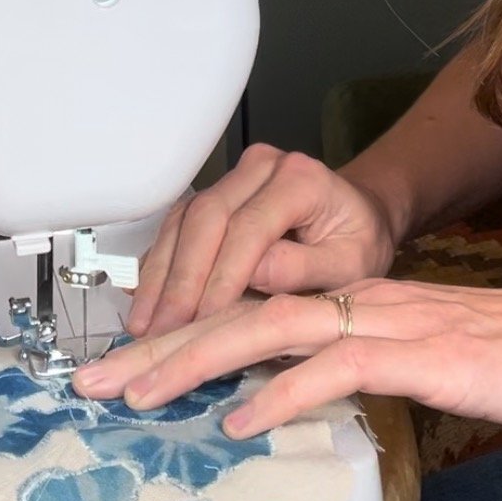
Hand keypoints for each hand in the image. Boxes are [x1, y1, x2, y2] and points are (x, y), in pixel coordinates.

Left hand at [74, 277, 501, 442]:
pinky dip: (281, 391)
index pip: (255, 311)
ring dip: (192, 363)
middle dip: (158, 348)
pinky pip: (339, 368)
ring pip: (270, 329)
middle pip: (240, 313)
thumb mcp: (440, 369)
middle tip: (92, 383)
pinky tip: (238, 419)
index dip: (184, 336)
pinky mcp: (428, 355)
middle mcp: (369, 301)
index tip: (127, 367)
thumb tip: (314, 397)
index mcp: (367, 303)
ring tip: (134, 394)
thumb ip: (376, 372)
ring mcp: (397, 323)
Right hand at [124, 145, 399, 338]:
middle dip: (180, 280)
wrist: (358, 213)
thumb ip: (305, 267)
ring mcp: (234, 176)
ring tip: (143, 327)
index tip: (201, 324)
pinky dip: (160, 265)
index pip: (248, 227)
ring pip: (184, 220)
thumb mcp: (352, 263)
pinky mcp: (215, 193)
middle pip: (206, 218)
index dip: (220, 278)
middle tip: (159, 333)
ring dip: (161, 275)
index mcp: (299, 179)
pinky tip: (146, 303)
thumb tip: (254, 276)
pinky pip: (178, 225)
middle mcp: (261, 167)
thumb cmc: (357, 242)